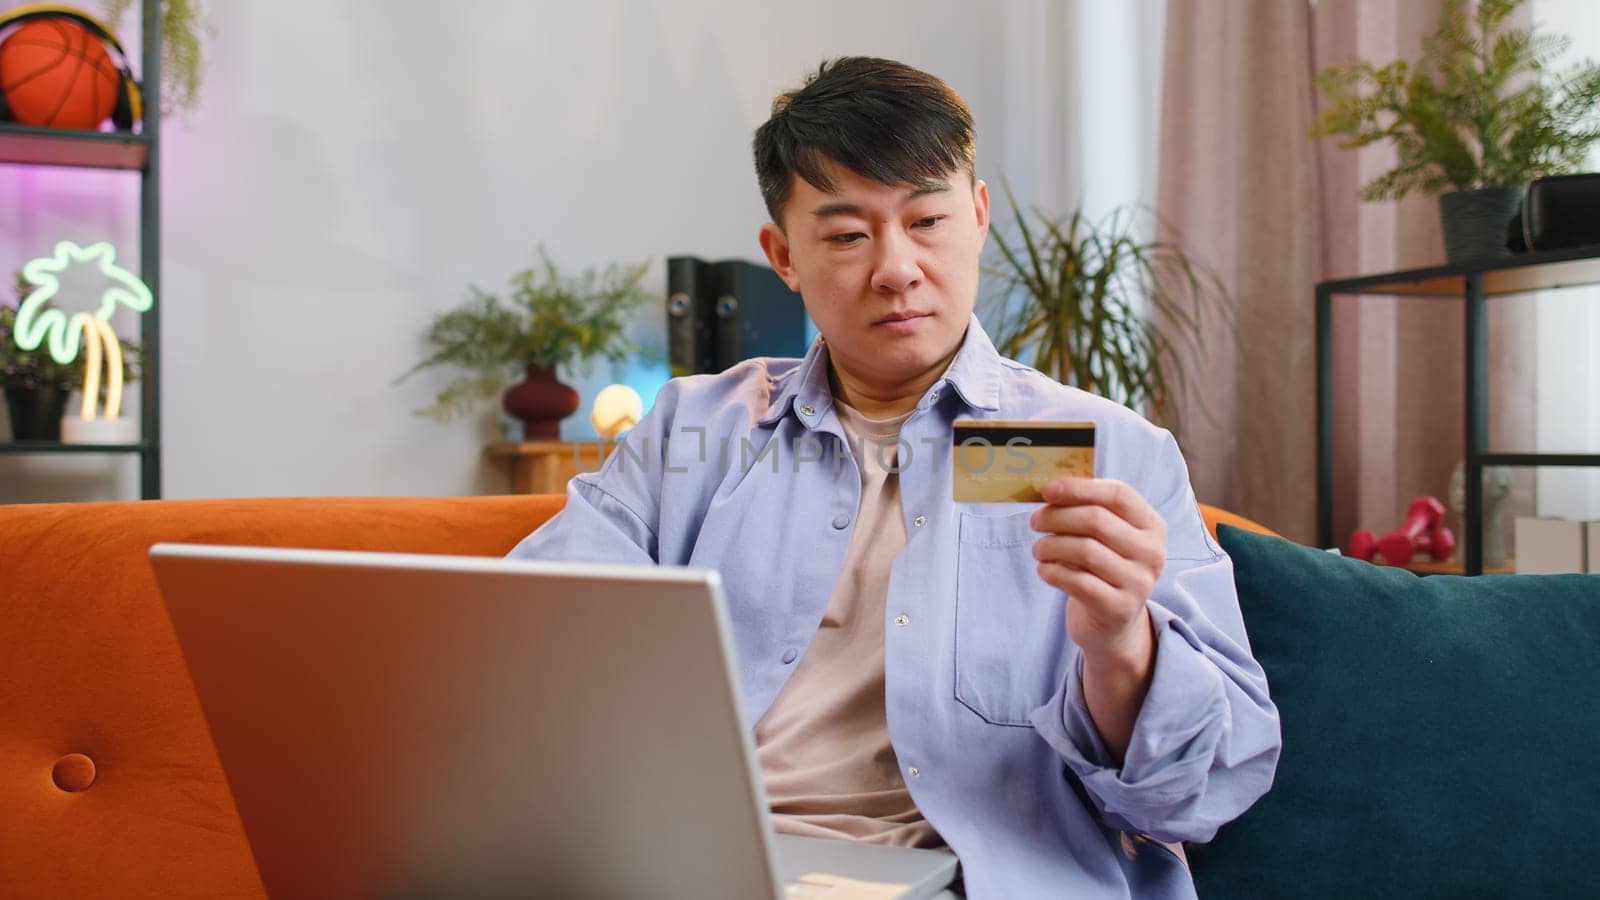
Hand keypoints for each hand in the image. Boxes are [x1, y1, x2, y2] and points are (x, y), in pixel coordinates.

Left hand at [1029, 477, 1166, 656]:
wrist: (1113, 622)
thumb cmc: (1103, 567)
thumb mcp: (1107, 536)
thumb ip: (1089, 509)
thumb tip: (1051, 488)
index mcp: (1152, 526)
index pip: (1118, 494)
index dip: (1079, 488)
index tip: (1047, 489)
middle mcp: (1152, 553)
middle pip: (1096, 520)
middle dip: (1057, 517)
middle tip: (1035, 521)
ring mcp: (1139, 583)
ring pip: (1084, 550)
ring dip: (1050, 545)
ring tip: (1039, 549)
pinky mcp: (1119, 609)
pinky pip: (1077, 582)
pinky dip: (1052, 571)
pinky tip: (1044, 570)